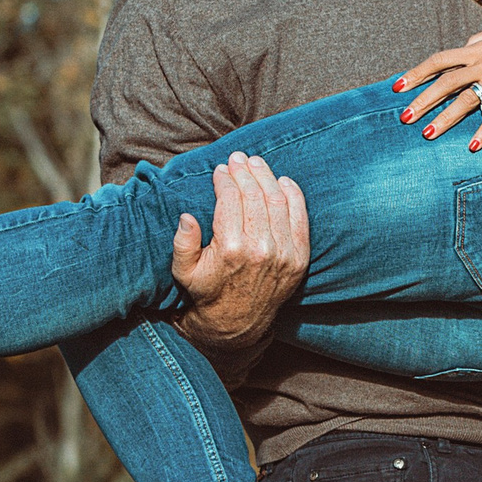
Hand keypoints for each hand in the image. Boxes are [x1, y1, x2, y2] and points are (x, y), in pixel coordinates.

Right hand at [171, 153, 309, 350]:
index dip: (226, 180)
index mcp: (231, 249)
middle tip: (237, 158)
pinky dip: (294, 194)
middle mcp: (261, 250)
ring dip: (267, 177)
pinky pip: (300, 218)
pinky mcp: (299, 258)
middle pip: (255, 196)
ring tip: (256, 163)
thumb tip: (186, 217)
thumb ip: (182, 243)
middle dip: (245, 172)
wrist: (238, 323)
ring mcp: (284, 254)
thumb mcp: (184, 272)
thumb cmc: (207, 291)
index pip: (231, 199)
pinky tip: (283, 181)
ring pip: (278, 201)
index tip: (220, 170)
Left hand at [395, 16, 481, 148]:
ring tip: (427, 135)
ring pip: (465, 101)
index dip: (416, 73)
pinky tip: (473, 146)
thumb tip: (468, 42)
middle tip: (403, 118)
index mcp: (479, 48)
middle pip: (445, 83)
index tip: (397, 86)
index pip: (439, 60)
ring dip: (444, 119)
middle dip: (422, 101)